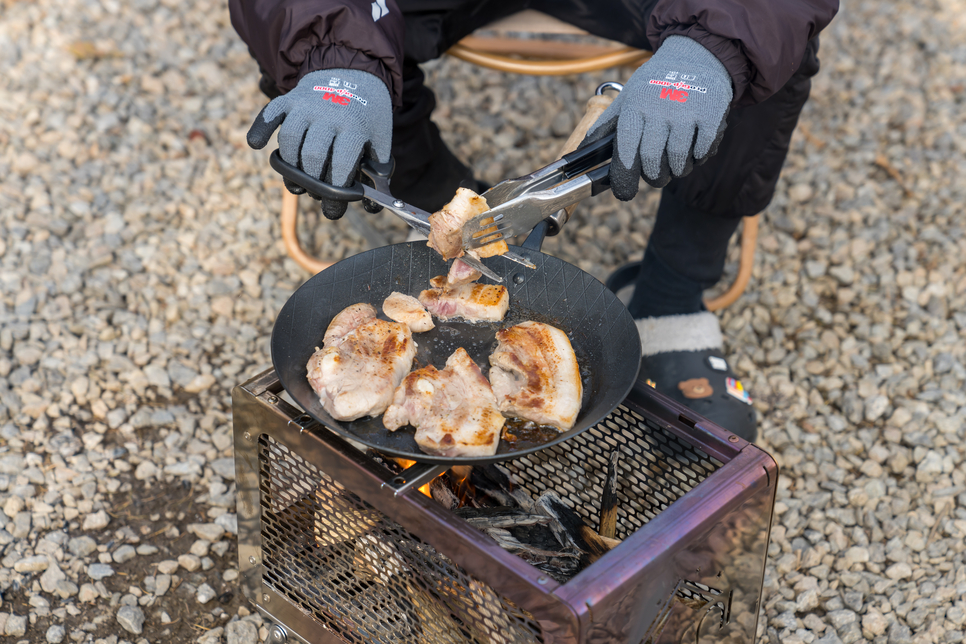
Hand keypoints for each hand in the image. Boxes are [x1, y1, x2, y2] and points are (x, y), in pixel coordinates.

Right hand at [247, 69, 391, 218]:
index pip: (341, 164)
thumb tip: (373, 207)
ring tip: (299, 179)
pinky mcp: (290, 98)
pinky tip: (256, 144)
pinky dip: (260, 128)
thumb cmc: (369, 114)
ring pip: (289, 140)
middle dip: (312, 182)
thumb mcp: (382, 138)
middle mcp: (328, 114)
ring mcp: (306, 105)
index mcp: (354, 126)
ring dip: (290, 166)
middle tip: (317, 193)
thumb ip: (379, 171)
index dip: (336, 192)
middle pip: (312, 156)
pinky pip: (270, 113)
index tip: (333, 208)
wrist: (355, 70)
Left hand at [584, 36, 732, 196]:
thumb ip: (606, 125)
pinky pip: (702, 152)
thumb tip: (581, 152)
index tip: (625, 193)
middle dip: (654, 178)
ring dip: (678, 170)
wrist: (696, 55)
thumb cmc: (656, 83)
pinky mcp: (711, 115)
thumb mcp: (627, 97)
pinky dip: (699, 156)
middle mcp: (658, 110)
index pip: (626, 153)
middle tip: (657, 176)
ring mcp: (686, 113)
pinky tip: (695, 146)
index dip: (624, 179)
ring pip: (679, 163)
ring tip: (677, 160)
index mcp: (635, 108)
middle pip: (653, 164)